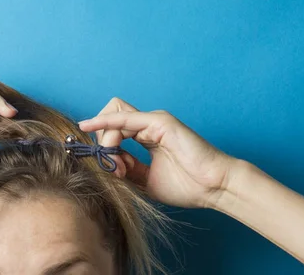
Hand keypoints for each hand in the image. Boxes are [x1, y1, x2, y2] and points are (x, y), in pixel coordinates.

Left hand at [78, 97, 236, 208]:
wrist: (215, 188)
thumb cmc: (189, 186)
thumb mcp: (146, 180)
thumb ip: (127, 169)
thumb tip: (107, 162)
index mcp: (147, 135)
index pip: (114, 129)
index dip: (104, 147)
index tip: (111, 171)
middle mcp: (148, 124)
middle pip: (110, 117)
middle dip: (102, 139)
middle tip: (114, 167)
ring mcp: (153, 120)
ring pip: (113, 116)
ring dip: (106, 140)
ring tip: (119, 166)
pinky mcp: (159, 121)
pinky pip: (123, 117)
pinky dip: (104, 123)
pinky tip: (88, 126)